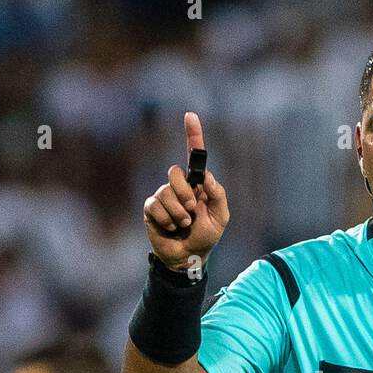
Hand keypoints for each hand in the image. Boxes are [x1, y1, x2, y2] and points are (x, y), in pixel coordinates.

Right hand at [143, 111, 228, 271]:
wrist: (189, 256)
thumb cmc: (206, 236)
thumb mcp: (220, 217)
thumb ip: (217, 194)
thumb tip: (205, 174)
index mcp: (197, 184)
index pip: (193, 156)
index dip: (193, 135)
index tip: (190, 115)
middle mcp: (178, 186)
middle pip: (175, 172)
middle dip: (185, 194)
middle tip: (192, 212)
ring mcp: (163, 196)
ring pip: (165, 192)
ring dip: (178, 213)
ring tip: (183, 225)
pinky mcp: (151, 209)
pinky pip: (156, 206)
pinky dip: (167, 220)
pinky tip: (171, 228)